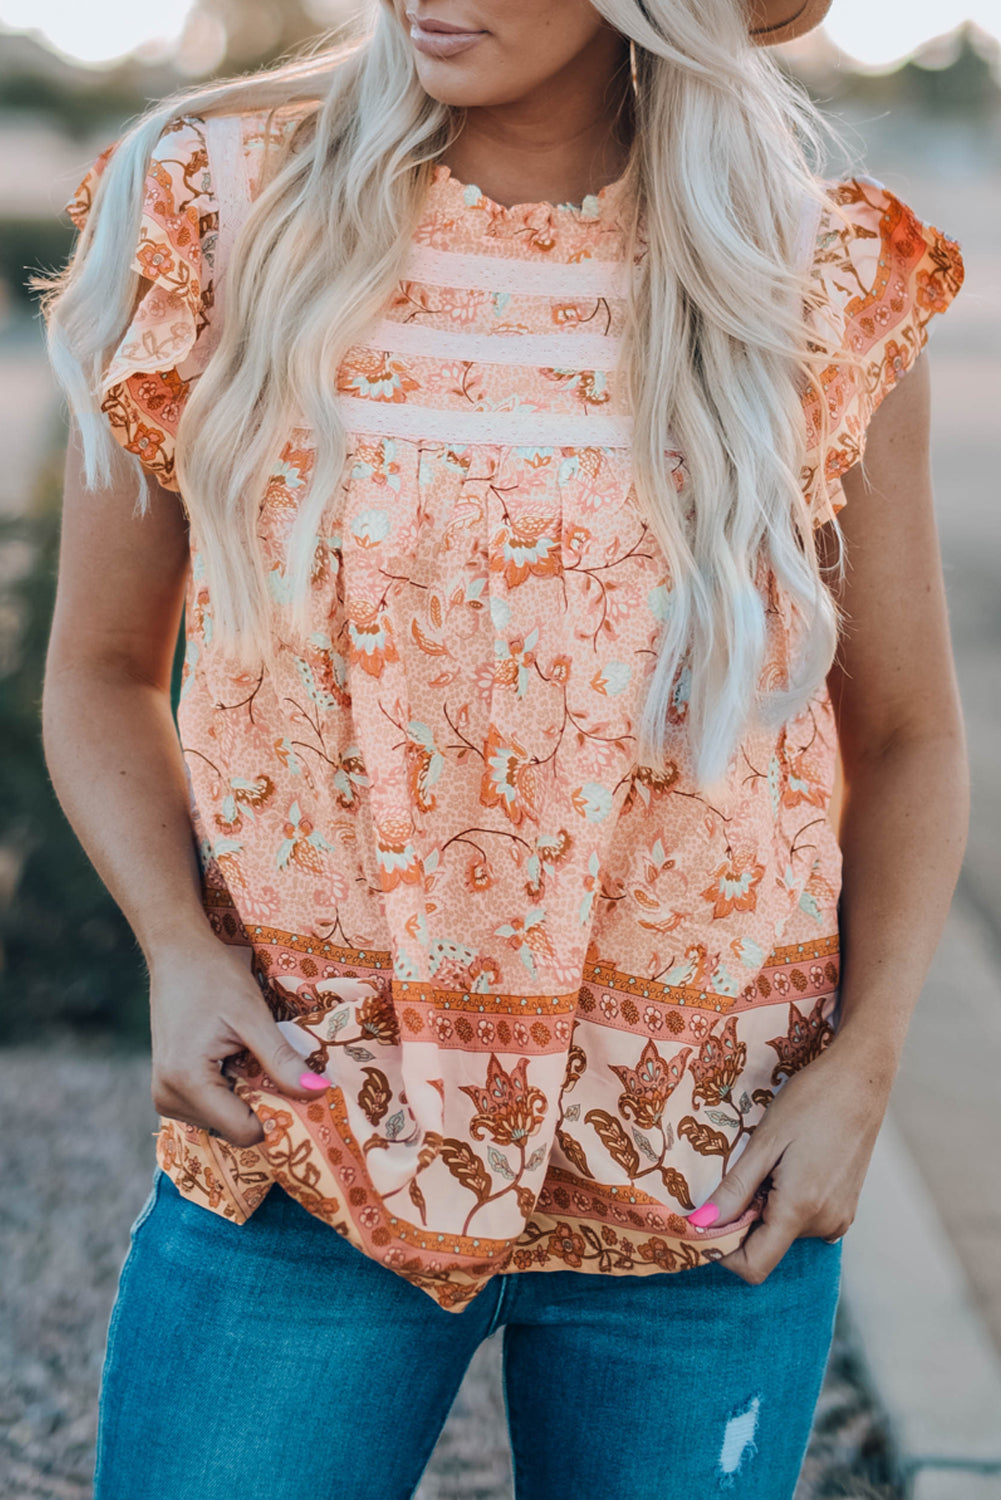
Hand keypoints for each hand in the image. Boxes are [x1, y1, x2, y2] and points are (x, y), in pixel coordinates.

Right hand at [147, 930, 327, 1147]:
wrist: (177, 953)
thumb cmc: (213, 976)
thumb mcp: (253, 1016)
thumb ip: (282, 1059)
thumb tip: (318, 1091)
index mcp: (186, 1082)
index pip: (244, 1131)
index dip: (278, 1116)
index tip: (301, 1093)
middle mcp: (168, 1098)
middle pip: (234, 1128)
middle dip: (264, 1104)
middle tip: (279, 1067)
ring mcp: (165, 1095)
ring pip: (225, 1120)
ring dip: (248, 1095)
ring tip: (251, 1056)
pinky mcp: (169, 1088)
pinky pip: (212, 1107)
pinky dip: (234, 1090)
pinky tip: (238, 1059)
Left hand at [696, 1033, 893, 1283]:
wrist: (860, 1079)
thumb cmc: (810, 1102)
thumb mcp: (764, 1142)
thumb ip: (734, 1190)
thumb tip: (702, 1225)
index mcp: (800, 1210)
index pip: (754, 1266)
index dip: (722, 1250)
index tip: (706, 1220)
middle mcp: (825, 1225)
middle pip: (768, 1246)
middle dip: (744, 1219)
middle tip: (745, 1170)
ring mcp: (840, 1218)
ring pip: (785, 1231)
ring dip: (766, 1206)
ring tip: (772, 1160)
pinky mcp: (847, 1207)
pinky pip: (806, 1220)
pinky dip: (787, 1203)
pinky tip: (790, 1165)